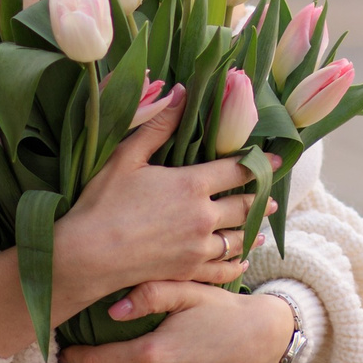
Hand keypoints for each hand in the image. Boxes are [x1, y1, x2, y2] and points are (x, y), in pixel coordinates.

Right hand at [49, 87, 252, 320]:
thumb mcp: (127, 156)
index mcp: (191, 184)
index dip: (258, 165)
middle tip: (271, 198)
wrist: (89, 254)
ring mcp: (198, 247)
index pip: (237, 171)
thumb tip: (182, 92)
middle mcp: (203, 216)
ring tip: (261, 228)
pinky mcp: (189, 271)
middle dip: (260, 200)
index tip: (274, 162)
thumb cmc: (103, 202)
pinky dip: (236, 264)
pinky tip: (240, 261)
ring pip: (238, 239)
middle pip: (243, 206)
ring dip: (253, 231)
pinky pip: (223, 269)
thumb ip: (158, 125)